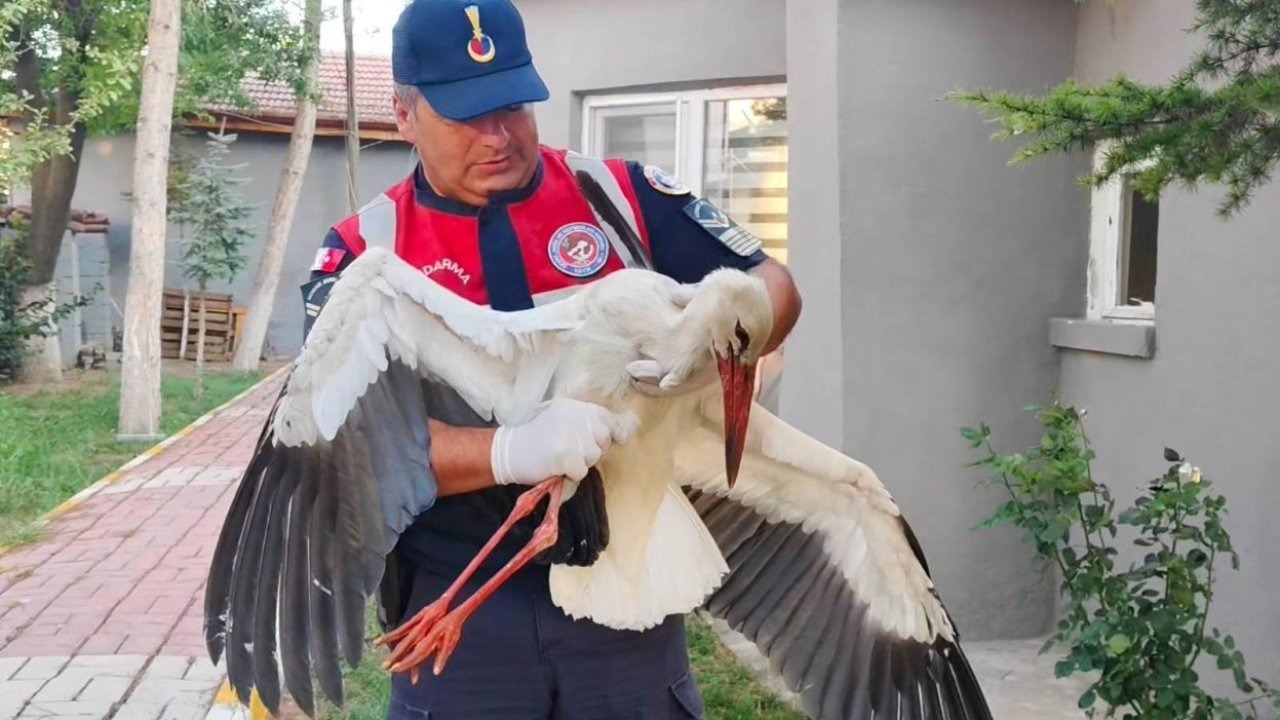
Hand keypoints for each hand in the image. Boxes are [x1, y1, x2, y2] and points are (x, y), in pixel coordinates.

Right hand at [490, 399, 633, 485]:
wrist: (508, 451)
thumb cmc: (535, 437)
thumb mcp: (560, 418)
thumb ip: (587, 422)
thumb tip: (623, 433)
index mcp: (575, 407)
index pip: (607, 418)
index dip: (613, 431)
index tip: (610, 440)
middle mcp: (576, 417)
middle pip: (603, 440)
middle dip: (592, 450)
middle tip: (571, 452)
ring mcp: (571, 435)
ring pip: (593, 457)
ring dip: (580, 463)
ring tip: (560, 458)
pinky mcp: (564, 454)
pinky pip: (581, 471)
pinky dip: (570, 475)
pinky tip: (555, 467)